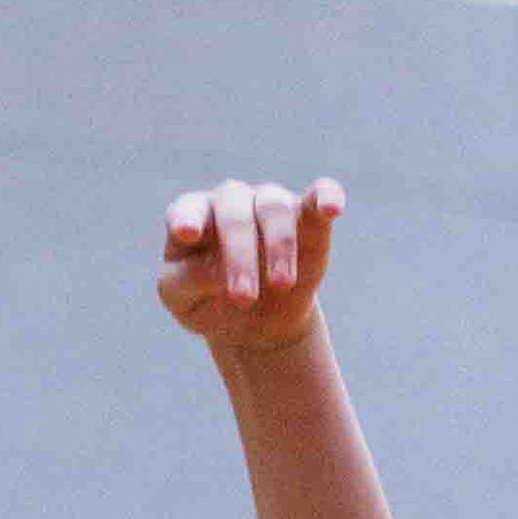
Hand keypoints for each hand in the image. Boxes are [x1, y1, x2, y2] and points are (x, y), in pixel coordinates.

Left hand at [156, 177, 342, 359]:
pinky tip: (332, 209)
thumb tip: (217, 270)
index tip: (187, 234)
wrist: (255, 323)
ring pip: (274, 206)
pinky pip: (319, 194)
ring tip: (281, 285)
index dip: (188, 219)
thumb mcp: (185, 303)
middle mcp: (229, 202)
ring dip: (278, 246)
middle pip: (234, 213)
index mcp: (192, 217)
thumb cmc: (210, 304)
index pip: (187, 210)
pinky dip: (327, 197)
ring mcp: (268, 203)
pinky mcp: (307, 218)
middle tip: (243, 298)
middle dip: (239, 256)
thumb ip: (187, 282)